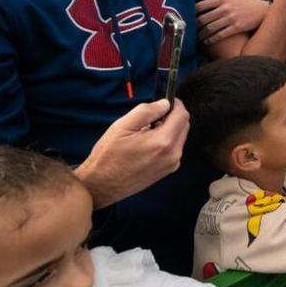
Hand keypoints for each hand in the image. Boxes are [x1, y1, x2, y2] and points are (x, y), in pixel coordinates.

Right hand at [75, 99, 190, 206]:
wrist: (102, 185)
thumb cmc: (109, 155)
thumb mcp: (123, 126)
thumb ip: (147, 111)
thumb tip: (165, 103)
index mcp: (163, 142)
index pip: (182, 115)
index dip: (175, 104)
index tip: (165, 100)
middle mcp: (173, 154)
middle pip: (184, 126)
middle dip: (172, 116)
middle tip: (151, 117)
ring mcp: (172, 165)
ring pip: (179, 137)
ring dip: (168, 129)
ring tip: (145, 132)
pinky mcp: (167, 171)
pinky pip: (174, 149)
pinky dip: (165, 141)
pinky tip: (147, 144)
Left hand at [196, 0, 269, 43]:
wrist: (263, 11)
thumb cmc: (248, 0)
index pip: (203, 5)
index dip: (193, 11)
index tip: (188, 16)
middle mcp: (226, 8)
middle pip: (205, 18)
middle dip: (196, 25)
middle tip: (190, 29)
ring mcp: (231, 18)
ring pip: (211, 28)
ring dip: (202, 34)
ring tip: (197, 38)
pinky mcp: (237, 27)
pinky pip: (221, 35)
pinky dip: (212, 39)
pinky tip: (207, 42)